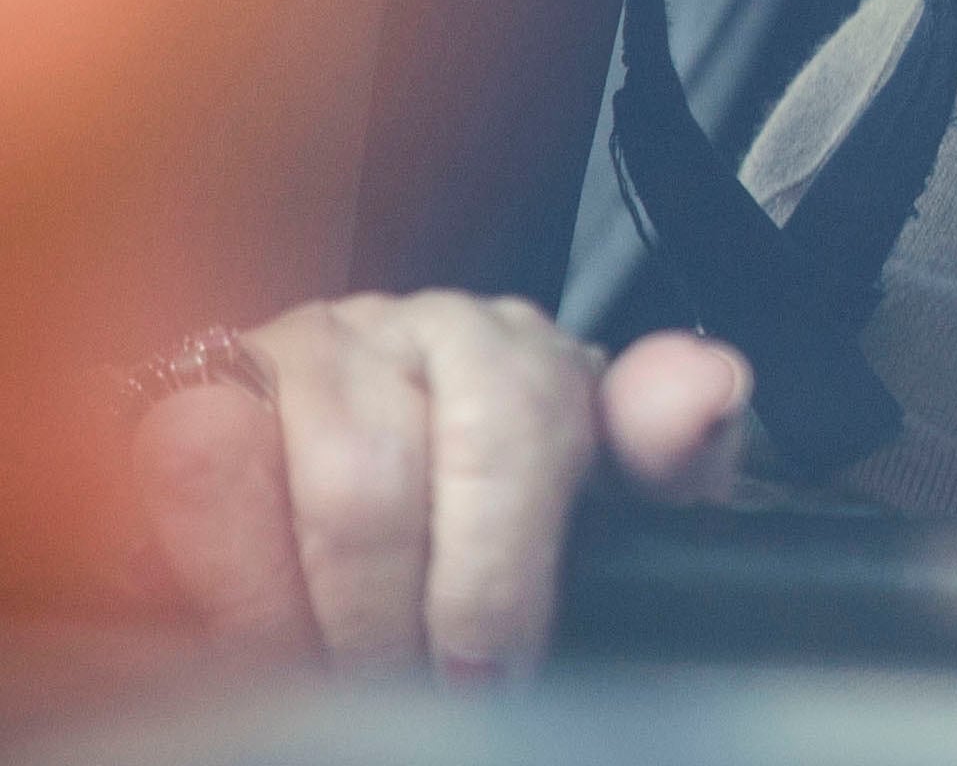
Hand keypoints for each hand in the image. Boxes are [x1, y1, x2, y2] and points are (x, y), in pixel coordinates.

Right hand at [131, 294, 750, 675]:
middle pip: (369, 484)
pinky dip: (214, 574)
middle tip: (401, 690)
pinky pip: (185, 473)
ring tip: (325, 668)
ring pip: (260, 477)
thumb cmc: (506, 489)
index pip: (510, 432)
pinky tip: (250, 628)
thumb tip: (709, 390)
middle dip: (385, 620)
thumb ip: (671, 445)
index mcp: (510, 348)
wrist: (383, 460)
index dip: (495, 576)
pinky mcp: (187, 391)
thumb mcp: (611, 480)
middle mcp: (397, 329)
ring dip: (291, 609)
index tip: (492, 670)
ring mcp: (287, 353)